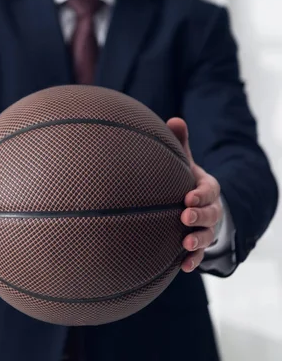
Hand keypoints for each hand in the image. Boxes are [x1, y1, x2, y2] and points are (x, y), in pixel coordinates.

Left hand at [167, 118, 222, 272]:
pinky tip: (183, 266)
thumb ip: (180, 142)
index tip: (188, 197)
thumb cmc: (183, 179)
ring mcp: (206, 228)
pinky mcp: (197, 244)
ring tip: (185, 243)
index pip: (209, 190)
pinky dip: (193, 260)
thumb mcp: (184, 161)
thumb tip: (174, 120)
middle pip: (212, 214)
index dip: (201, 194)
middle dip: (200, 216)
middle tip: (184, 217)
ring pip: (207, 235)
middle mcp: (211, 209)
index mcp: (207, 187)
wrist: (191, 204)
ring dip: (198, 240)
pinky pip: (199, 254)